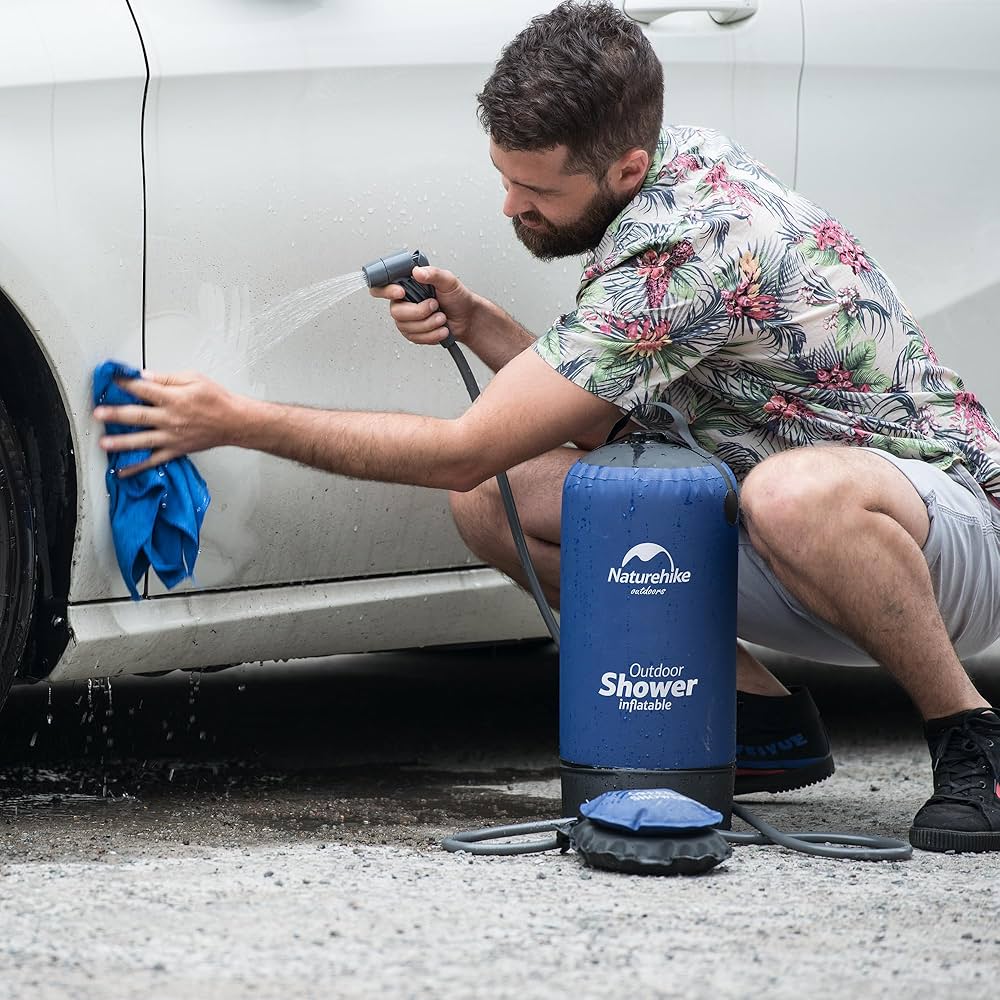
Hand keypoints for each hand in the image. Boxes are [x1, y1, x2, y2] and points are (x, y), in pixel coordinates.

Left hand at [93, 370, 245, 476]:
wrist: (235, 422)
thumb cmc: (217, 400)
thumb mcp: (194, 379)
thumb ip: (167, 378)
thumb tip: (144, 376)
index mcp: (175, 398)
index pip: (143, 389)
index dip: (124, 384)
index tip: (110, 381)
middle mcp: (171, 419)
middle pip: (138, 416)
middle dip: (115, 414)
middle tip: (97, 413)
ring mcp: (172, 437)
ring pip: (142, 440)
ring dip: (121, 442)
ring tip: (103, 443)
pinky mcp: (176, 450)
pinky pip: (153, 460)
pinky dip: (137, 467)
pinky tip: (122, 470)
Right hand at [368, 265, 481, 346]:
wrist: (467, 318)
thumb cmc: (457, 298)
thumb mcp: (448, 281)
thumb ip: (433, 274)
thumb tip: (418, 272)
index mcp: (408, 285)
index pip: (382, 286)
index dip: (386, 291)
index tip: (401, 292)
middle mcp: (404, 302)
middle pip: (396, 312)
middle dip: (419, 312)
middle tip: (435, 306)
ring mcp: (408, 319)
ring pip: (406, 327)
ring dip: (429, 324)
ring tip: (442, 317)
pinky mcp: (414, 333)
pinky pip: (415, 338)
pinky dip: (432, 335)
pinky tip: (441, 329)